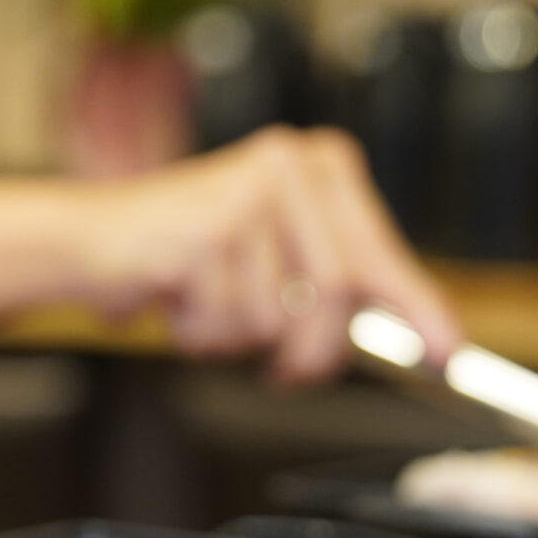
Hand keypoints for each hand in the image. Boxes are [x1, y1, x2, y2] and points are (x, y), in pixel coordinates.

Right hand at [78, 126, 460, 382]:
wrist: (90, 240)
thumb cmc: (183, 255)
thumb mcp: (274, 259)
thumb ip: (337, 289)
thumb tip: (415, 339)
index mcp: (321, 167)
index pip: (382, 254)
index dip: (418, 312)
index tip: (448, 356)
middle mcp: (291, 166)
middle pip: (337, 296)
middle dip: (308, 351)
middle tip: (282, 371)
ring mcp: (247, 194)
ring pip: (278, 319)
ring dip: (237, 338)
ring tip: (204, 306)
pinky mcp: (204, 230)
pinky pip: (226, 322)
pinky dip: (199, 333)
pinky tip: (176, 297)